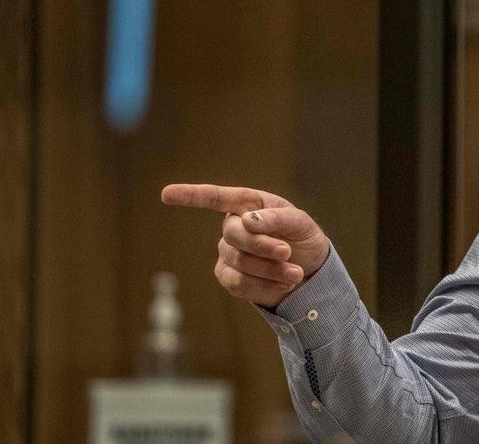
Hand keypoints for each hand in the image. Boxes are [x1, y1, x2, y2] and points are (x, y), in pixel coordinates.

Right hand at [161, 183, 329, 306]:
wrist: (311, 271)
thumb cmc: (304, 238)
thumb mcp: (302, 223)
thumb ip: (278, 218)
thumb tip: (247, 220)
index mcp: (249, 204)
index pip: (216, 198)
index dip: (191, 196)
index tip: (166, 194)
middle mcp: (234, 227)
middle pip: (234, 234)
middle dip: (262, 245)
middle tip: (287, 252)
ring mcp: (228, 253)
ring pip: (238, 262)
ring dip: (270, 269)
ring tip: (295, 272)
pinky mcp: (230, 278)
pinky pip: (239, 283)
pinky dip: (265, 285)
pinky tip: (284, 283)